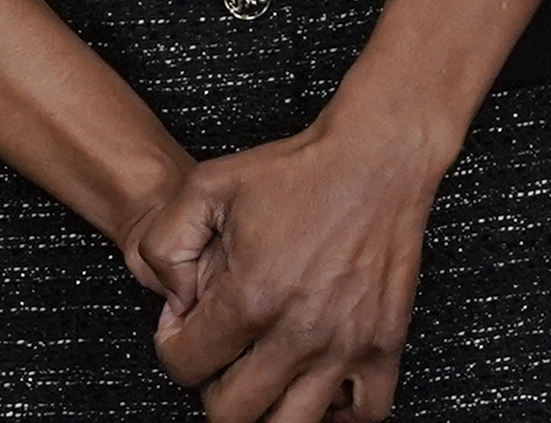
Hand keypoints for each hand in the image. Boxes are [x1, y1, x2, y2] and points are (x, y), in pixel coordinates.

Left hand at [134, 99, 447, 420]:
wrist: (379, 154)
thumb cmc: (300, 169)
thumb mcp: (207, 185)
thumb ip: (163, 245)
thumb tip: (173, 301)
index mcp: (250, 297)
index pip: (184, 366)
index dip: (173, 343)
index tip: (189, 320)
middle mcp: (298, 331)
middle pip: (229, 413)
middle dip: (213, 385)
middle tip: (224, 351)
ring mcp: (346, 342)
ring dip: (267, 410)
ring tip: (265, 377)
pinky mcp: (386, 340)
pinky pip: (365, 412)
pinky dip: (338, 414)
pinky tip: (320, 388)